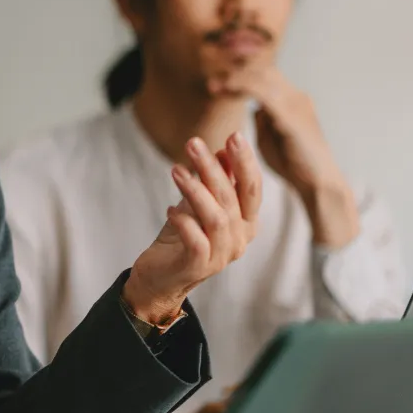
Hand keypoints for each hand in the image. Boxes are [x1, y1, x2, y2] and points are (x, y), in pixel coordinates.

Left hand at [124, 134, 260, 323]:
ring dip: (195, 190)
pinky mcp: (199, 266)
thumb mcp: (198, 203)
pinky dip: (184, 221)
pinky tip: (169, 208)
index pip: (252, 188)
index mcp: (246, 222)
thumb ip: (215, 180)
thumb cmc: (182, 236)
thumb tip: (224, 150)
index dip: (245, 162)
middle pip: (232, 198)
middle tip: (193, 143)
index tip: (234, 135)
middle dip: (214, 168)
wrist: (160, 277)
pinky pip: (196, 240)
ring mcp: (221, 255)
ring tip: (176, 170)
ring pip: (216, 217)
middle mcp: (239, 239)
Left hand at [208, 67, 358, 247]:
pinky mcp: (291, 118)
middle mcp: (296, 97)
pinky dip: (243, 87)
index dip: (241, 76)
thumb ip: (263, 120)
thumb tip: (253, 108)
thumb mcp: (271, 139)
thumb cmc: (293, 165)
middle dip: (236, 74)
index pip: (266, 76)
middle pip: (263, 71)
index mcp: (293, 101)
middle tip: (212, 85)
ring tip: (215, 88)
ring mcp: (296, 105)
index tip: (216, 85)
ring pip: (262, 77)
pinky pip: (264, 93)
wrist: (318, 184)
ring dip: (236, 79)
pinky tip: (227, 91)